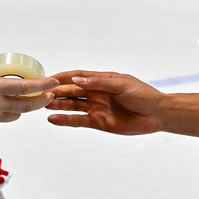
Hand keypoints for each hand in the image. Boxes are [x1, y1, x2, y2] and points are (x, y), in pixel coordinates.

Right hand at [0, 58, 57, 133]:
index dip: (42, 85)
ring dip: (20, 107)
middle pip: (26, 106)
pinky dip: (0, 111)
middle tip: (49, 94)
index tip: (52, 82)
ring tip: (21, 98)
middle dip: (41, 100)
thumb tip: (0, 61)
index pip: (24, 88)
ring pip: (14, 114)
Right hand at [46, 71, 165, 134]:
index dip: (63, 77)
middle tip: (41, 93)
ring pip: (73, 105)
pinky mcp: (99, 122)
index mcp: (103, 80)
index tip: (47, 77)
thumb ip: (100, 83)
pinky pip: (79, 120)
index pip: (79, 77)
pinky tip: (53, 119)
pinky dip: (66, 120)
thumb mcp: (122, 85)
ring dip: (58, 104)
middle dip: (57, 91)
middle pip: (72, 91)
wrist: (157, 114)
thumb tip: (77, 81)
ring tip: (43, 104)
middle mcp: (97, 93)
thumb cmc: (143, 95)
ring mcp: (97, 108)